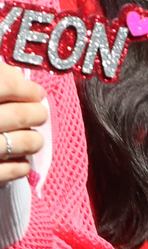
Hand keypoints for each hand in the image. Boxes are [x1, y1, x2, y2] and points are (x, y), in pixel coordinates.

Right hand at [0, 63, 46, 186]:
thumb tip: (19, 76)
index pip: (6, 85)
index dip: (26, 89)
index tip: (37, 92)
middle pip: (17, 115)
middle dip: (35, 114)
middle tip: (40, 114)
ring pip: (18, 143)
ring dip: (32, 141)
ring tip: (34, 140)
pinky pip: (8, 172)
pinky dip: (20, 168)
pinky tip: (23, 164)